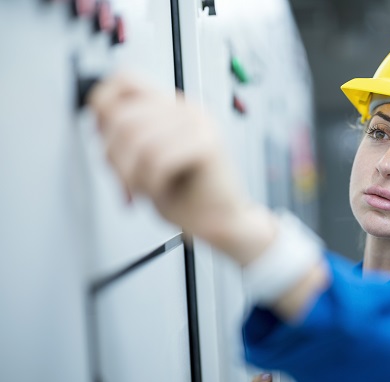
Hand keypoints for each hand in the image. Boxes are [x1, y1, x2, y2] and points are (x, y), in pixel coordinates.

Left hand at [89, 73, 275, 263]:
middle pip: (123, 117)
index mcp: (172, 107)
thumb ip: (126, 137)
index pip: (124, 80)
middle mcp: (186, 110)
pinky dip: (150, 182)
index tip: (102, 139)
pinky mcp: (207, 145)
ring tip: (142, 190)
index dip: (102, 107)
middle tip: (124, 182)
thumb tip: (97, 122)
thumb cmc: (186, 196)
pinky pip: (158, 159)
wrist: (221, 224)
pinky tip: (159, 191)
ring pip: (137, 141)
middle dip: (112, 157)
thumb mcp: (145, 161)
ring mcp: (199, 124)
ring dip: (130, 174)